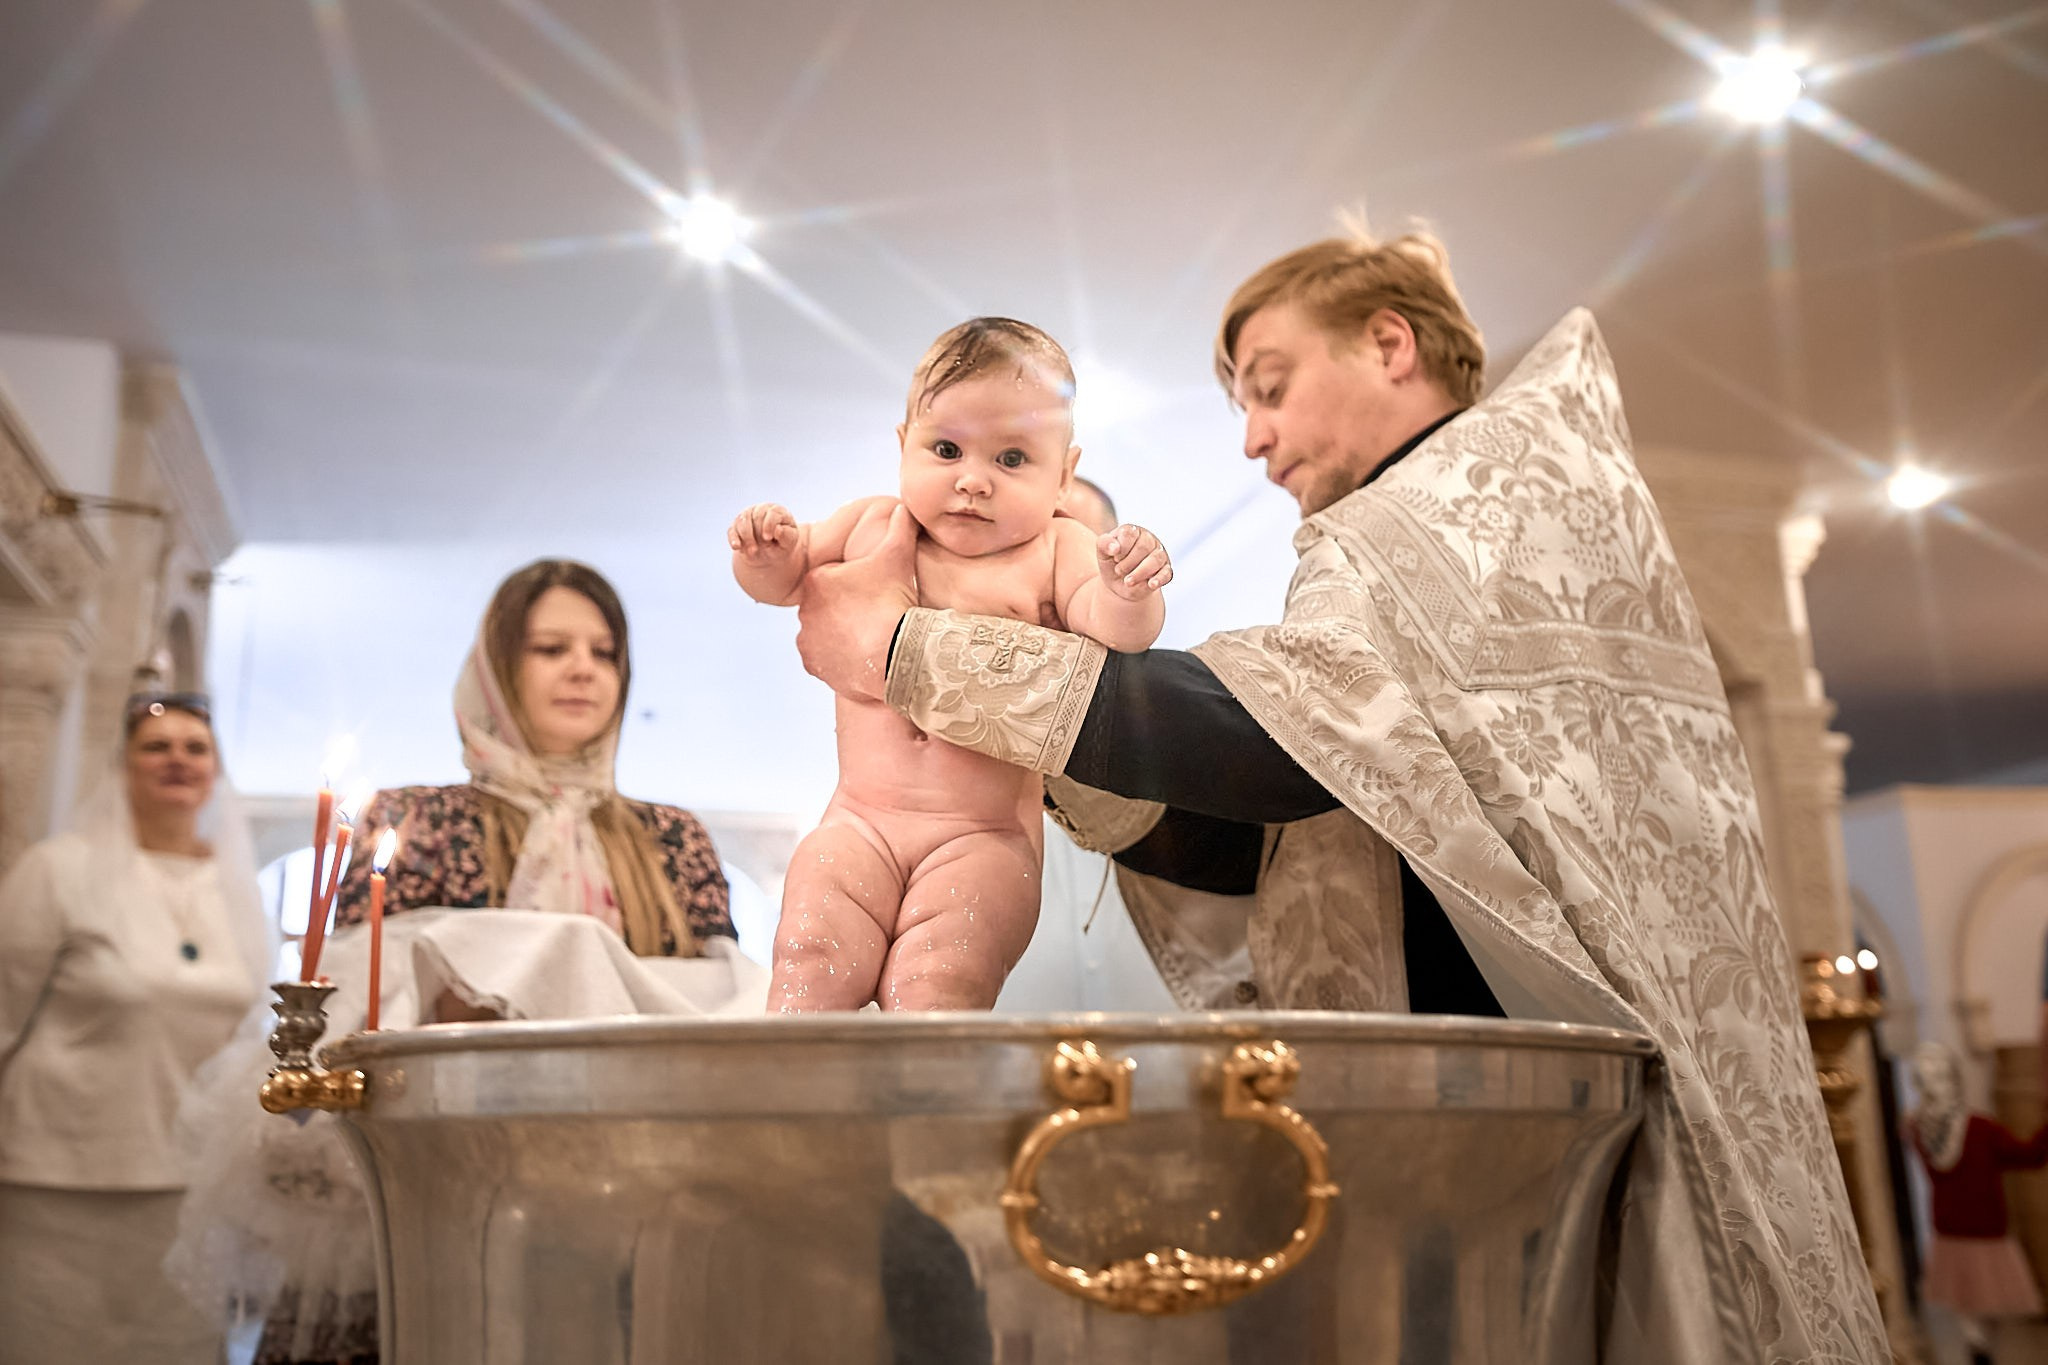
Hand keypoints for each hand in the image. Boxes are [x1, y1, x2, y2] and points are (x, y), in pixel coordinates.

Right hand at [728, 503, 798, 560]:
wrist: (770, 553)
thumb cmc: (782, 545)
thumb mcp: (789, 543)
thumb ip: (787, 536)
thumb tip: (778, 529)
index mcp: (777, 511)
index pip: (772, 513)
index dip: (768, 525)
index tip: (767, 538)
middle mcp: (762, 509)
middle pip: (756, 516)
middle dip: (756, 534)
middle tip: (757, 550)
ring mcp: (748, 516)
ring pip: (742, 520)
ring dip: (746, 537)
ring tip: (751, 552)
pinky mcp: (737, 526)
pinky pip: (732, 530)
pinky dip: (734, 538)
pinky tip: (737, 547)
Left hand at [796, 503, 919, 701]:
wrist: (894, 654)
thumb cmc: (894, 602)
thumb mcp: (898, 556)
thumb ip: (899, 527)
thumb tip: (902, 506)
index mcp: (817, 580)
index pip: (836, 577)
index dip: (858, 583)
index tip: (876, 592)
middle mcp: (804, 610)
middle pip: (828, 605)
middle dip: (847, 608)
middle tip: (875, 614)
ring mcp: (807, 640)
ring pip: (824, 631)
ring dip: (841, 633)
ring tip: (869, 637)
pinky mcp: (813, 664)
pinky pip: (824, 658)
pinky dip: (838, 657)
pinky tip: (859, 654)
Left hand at [1096, 523, 1172, 600]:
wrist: (1120, 583)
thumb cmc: (1112, 562)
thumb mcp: (1102, 553)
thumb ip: (1104, 544)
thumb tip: (1115, 548)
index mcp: (1133, 531)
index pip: (1129, 533)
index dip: (1120, 548)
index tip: (1114, 557)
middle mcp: (1149, 539)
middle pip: (1143, 547)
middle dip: (1128, 562)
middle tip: (1118, 570)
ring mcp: (1159, 554)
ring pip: (1156, 559)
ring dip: (1140, 572)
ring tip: (1127, 581)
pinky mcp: (1166, 570)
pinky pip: (1167, 573)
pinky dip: (1159, 579)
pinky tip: (1151, 584)